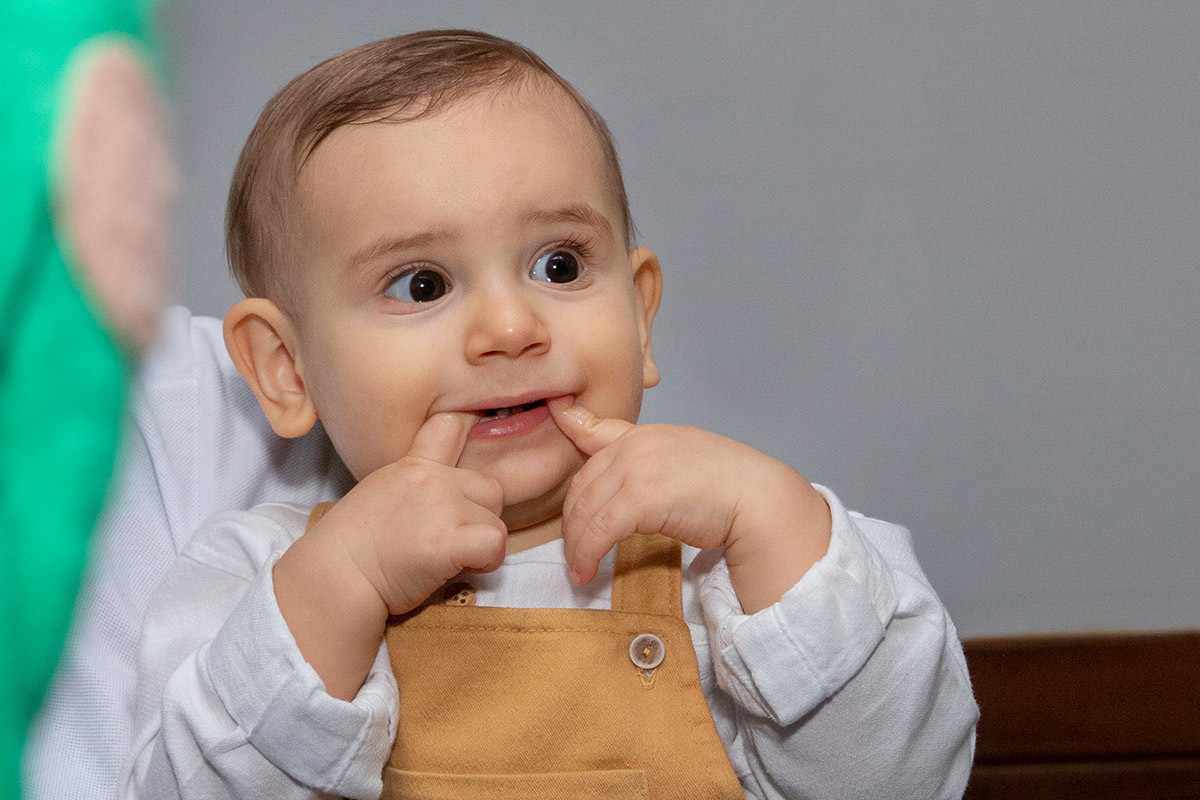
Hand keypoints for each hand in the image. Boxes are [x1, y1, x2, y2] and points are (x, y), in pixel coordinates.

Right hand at [272, 412, 505, 698]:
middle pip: (490, 489)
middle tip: (450, 539)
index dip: (469, 441)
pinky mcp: (450, 539)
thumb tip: (441, 499)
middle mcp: (433, 479)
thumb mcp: (381, 493)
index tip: (465, 472)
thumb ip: (415, 485)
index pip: (451, 425)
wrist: (334, 577)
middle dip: (479, 517)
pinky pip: (495, 543)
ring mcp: (443, 506)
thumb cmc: (353, 546)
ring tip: (448, 559)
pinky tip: (463, 568)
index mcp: (413, 465)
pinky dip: (488, 560)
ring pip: (496, 521)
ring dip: (481, 544)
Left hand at [549, 397, 830, 612]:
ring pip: (585, 510)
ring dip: (575, 545)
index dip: (568, 434)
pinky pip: (598, 530)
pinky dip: (587, 554)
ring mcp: (636, 467)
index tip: (553, 423)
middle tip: (573, 550)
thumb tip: (623, 470)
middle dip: (571, 521)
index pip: (592, 435)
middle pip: (581, 484)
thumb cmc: (727, 485)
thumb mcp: (679, 458)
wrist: (757, 499)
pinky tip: (588, 572)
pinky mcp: (640, 497)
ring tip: (578, 568)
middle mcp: (635, 444)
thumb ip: (644, 458)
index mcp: (644, 434)